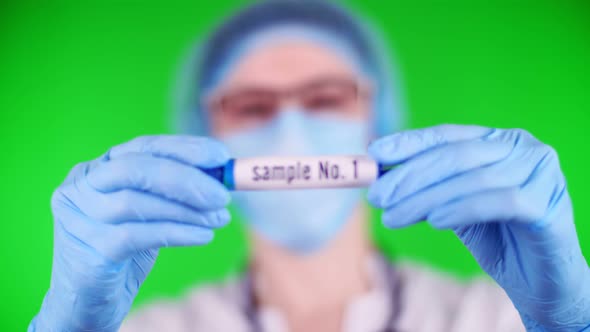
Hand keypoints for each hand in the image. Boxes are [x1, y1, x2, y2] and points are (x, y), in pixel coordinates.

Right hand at [29, 135, 230, 331]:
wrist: (94, 298)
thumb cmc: (127, 248)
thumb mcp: (152, 212)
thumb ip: (178, 191)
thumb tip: (224, 177)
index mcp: (97, 168)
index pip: (143, 146)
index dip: (184, 149)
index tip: (220, 157)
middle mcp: (80, 187)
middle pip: (134, 168)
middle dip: (185, 179)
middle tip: (222, 195)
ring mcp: (78, 219)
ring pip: (135, 203)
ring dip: (186, 210)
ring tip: (219, 219)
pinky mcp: (88, 251)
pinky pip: (137, 236)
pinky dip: (177, 233)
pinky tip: (203, 236)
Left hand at [367, 125, 589, 330]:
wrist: (539, 279)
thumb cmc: (495, 237)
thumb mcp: (453, 206)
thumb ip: (425, 187)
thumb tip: (379, 178)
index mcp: (498, 141)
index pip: (446, 135)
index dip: (408, 143)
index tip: (374, 153)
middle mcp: (522, 148)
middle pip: (455, 156)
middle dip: (409, 176)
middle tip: (376, 195)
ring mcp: (541, 172)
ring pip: (471, 179)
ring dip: (425, 198)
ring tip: (393, 216)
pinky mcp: (549, 203)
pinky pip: (497, 202)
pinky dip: (461, 209)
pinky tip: (434, 221)